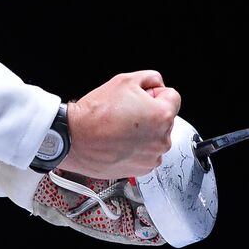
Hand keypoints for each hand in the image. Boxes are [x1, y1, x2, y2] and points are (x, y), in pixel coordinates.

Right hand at [59, 70, 181, 178]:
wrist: (75, 138)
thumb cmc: (96, 113)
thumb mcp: (125, 80)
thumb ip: (150, 78)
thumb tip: (157, 84)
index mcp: (162, 116)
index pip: (173, 97)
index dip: (155, 93)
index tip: (142, 98)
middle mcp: (161, 140)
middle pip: (165, 119)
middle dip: (151, 114)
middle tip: (127, 113)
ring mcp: (151, 157)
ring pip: (156, 137)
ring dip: (145, 133)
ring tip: (121, 128)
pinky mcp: (141, 170)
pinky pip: (147, 154)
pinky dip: (137, 149)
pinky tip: (120, 142)